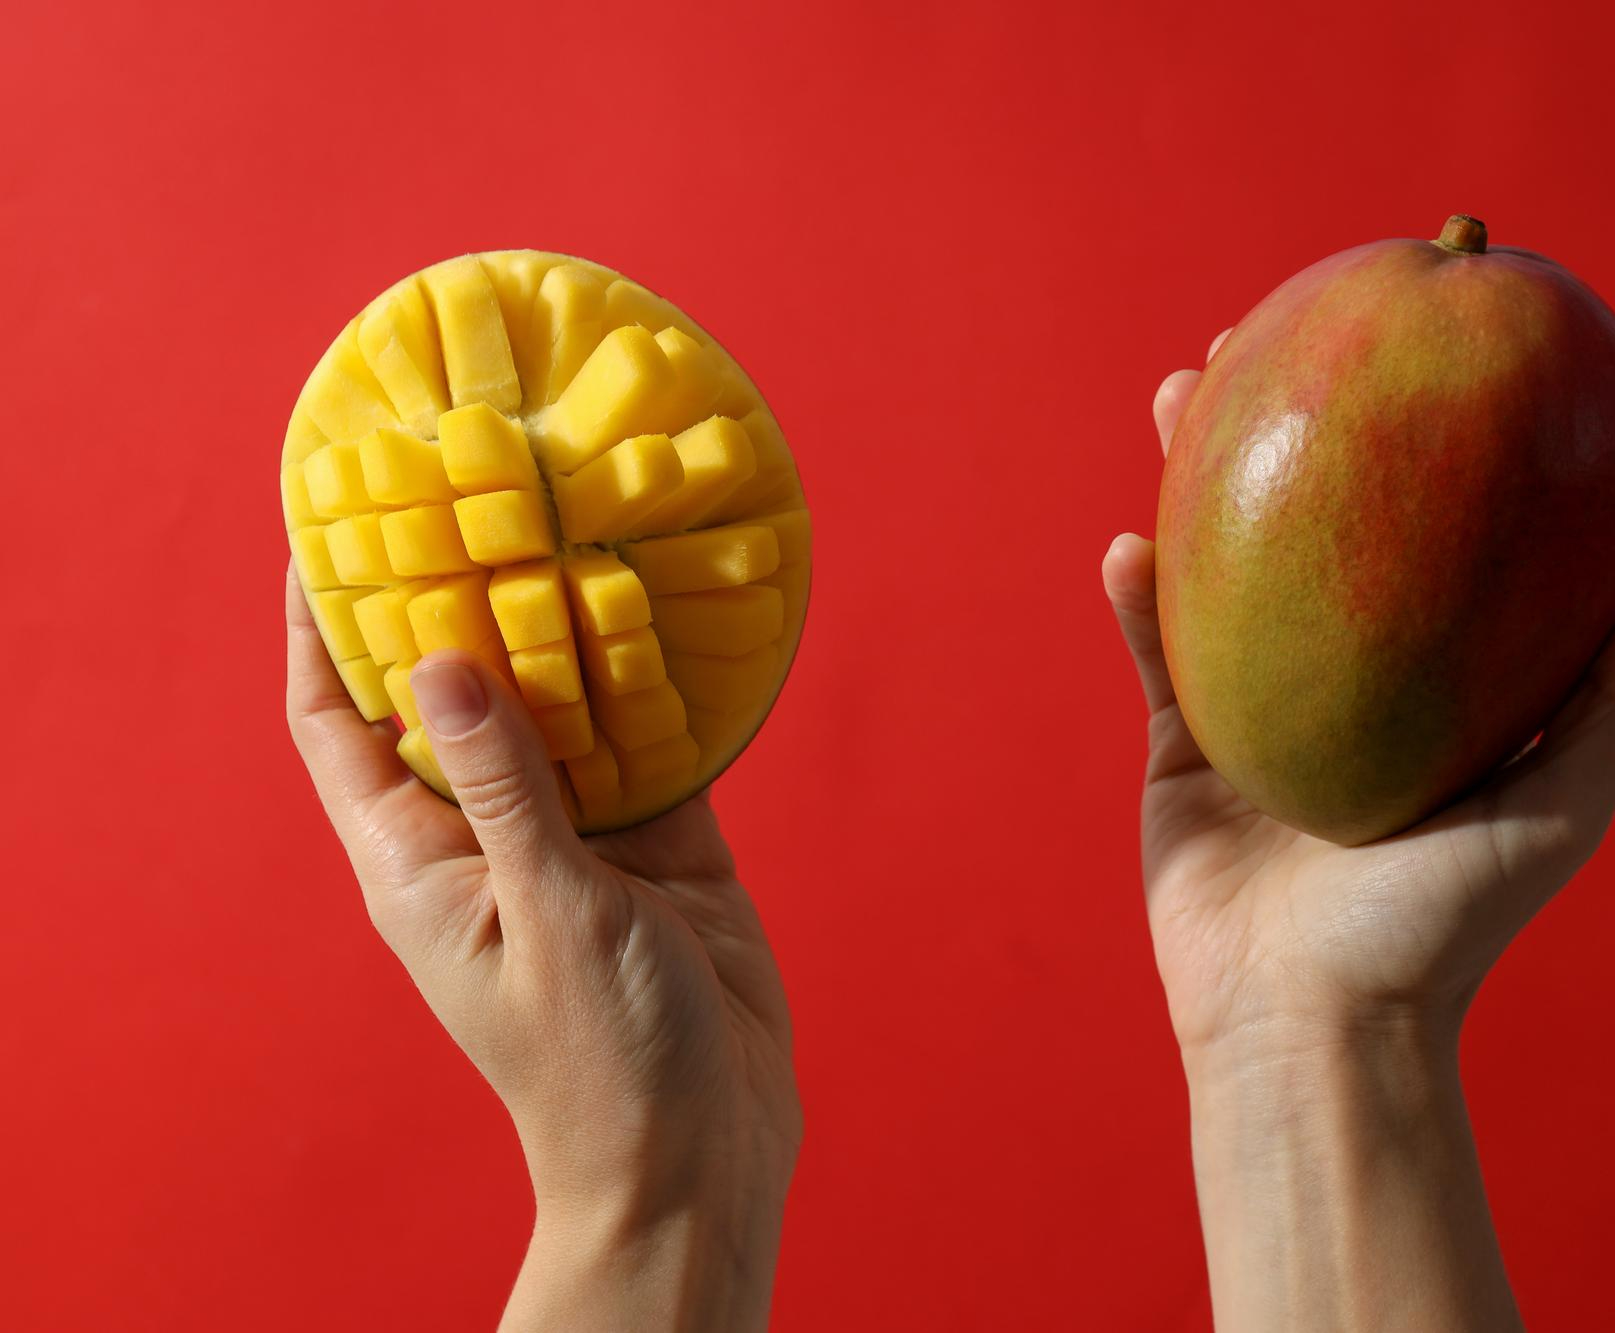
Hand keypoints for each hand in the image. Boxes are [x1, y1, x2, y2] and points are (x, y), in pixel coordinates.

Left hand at [285, 568, 797, 1331]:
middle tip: (474, 497)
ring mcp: (577, 837)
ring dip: (568, 631)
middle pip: (451, 694)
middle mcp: (488, 833)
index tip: (324, 531)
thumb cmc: (600, 1058)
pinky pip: (653, 741)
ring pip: (560, 706)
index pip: (335, 722)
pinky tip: (679, 615)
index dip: (316, 628)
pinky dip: (662, 685)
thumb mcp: (546, 910)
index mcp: (419, 860)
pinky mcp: (661, 845)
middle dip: (454, 601)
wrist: (703, 1148)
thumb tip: (439, 657)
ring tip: (577, 528)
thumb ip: (505, 784)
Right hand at [1105, 333, 1614, 1330]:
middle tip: (1278, 333)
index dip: (1421, 439)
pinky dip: (1139, 598)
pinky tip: (1128, 542)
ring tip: (1183, 392)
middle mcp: (1346, 683)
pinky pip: (1157, 655)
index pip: (1429, 536)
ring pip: (1221, 564)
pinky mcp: (1183, 751)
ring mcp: (1258, 710)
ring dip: (1195, 475)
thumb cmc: (1445, 926)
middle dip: (1289, 422)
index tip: (1422, 347)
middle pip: (1313, 522)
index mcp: (1432, 689)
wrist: (1312, 1024)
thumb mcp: (1561, 805)